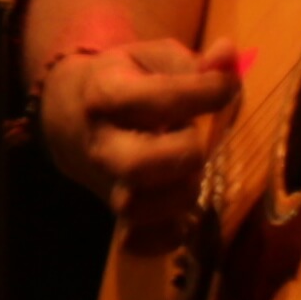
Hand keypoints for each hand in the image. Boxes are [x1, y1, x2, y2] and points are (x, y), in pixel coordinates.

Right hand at [33, 35, 243, 241]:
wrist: (72, 116)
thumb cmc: (126, 81)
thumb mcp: (151, 58)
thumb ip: (193, 61)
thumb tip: (228, 57)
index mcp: (107, 94)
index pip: (158, 99)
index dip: (204, 93)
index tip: (226, 87)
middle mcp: (101, 143)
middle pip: (139, 164)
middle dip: (184, 154)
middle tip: (196, 140)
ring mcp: (105, 183)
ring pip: (137, 207)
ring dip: (180, 194)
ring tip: (190, 172)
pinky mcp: (115, 214)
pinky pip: (138, 242)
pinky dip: (168, 236)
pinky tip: (184, 214)